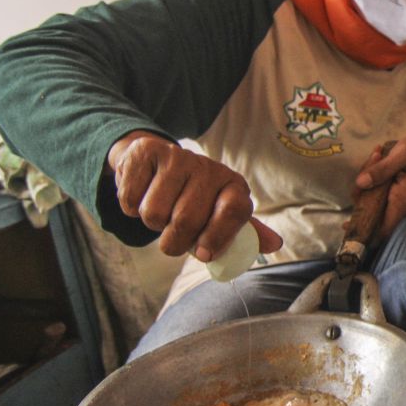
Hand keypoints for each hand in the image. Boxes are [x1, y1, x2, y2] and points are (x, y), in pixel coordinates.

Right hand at [106, 130, 282, 259]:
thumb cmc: (193, 199)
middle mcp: (209, 168)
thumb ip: (245, 234)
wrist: (156, 163)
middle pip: (187, 220)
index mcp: (233, 185)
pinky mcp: (147, 151)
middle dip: (174, 241)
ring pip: (155, 214)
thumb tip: (275, 244)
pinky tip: (142, 195)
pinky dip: (130, 208)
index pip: (235, 211)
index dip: (217, 238)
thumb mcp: (222, 214)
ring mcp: (178, 157)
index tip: (203, 254)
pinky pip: (131, 200)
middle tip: (173, 235)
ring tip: (160, 210)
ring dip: (152, 223)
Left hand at [354, 136, 405, 238]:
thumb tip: (360, 183)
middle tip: (372, 160)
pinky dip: (375, 181)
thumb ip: (383, 168)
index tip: (347, 222)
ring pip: (374, 203)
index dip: (363, 231)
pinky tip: (380, 159)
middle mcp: (401, 208)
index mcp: (402, 200)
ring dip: (369, 182)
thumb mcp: (404, 152)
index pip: (381, 230)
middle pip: (372, 212)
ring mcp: (401, 205)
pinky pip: (381, 197)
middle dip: (362, 190)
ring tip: (378, 155)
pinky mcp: (399, 199)